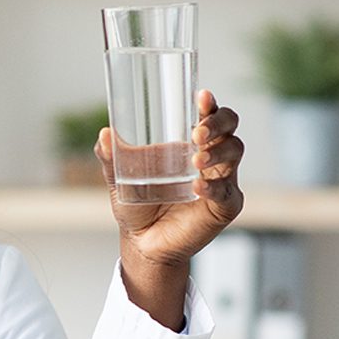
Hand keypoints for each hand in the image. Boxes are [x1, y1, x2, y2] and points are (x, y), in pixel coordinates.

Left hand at [96, 89, 245, 268]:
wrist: (143, 241)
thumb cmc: (138, 204)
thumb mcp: (120, 178)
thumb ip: (112, 157)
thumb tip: (105, 134)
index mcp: (189, 143)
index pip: (208, 116)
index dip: (209, 104)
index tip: (201, 96)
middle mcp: (211, 157)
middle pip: (230, 128)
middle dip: (219, 123)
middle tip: (197, 133)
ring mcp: (221, 180)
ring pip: (234, 153)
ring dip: (217, 153)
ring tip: (195, 161)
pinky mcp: (225, 206)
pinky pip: (226, 192)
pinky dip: (213, 187)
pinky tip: (197, 187)